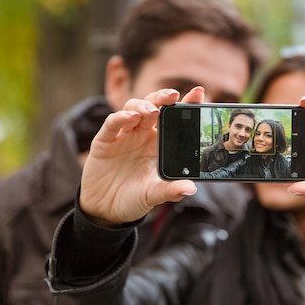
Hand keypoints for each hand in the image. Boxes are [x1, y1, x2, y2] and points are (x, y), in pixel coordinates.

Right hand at [79, 88, 202, 225]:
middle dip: (163, 98)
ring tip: (153, 111)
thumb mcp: (154, 195)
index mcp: (159, 144)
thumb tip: (190, 188)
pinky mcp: (104, 142)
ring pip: (133, 108)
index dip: (186, 104)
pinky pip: (112, 124)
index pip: (174, 119)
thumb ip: (170, 191)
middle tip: (174, 95)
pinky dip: (120, 118)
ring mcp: (123, 136)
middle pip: (154, 107)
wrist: (106, 211)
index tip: (199, 93)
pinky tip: (130, 117)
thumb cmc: (133, 199)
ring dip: (144, 105)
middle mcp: (142, 135)